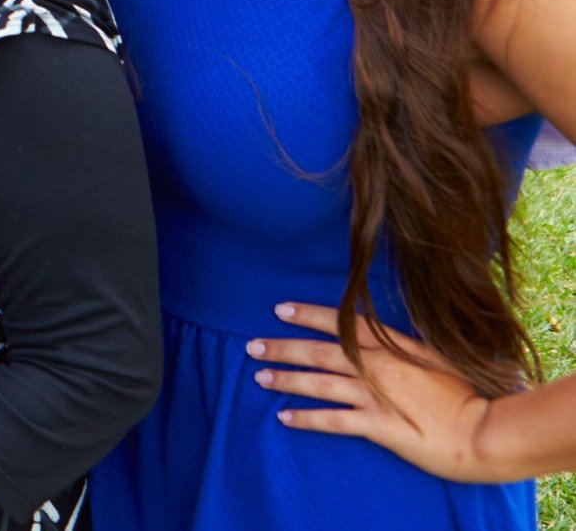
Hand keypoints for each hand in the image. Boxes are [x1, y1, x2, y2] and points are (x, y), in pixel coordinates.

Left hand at [249, 302, 501, 480]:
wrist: (488, 431)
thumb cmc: (474, 394)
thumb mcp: (441, 358)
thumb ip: (410, 349)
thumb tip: (390, 340)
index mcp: (395, 347)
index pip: (343, 324)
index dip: (309, 315)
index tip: (280, 309)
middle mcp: (379, 367)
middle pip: (321, 351)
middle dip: (283, 346)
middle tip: (251, 345)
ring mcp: (376, 396)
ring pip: (320, 383)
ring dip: (287, 379)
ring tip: (259, 377)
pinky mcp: (378, 427)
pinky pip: (333, 421)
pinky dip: (306, 418)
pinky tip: (284, 417)